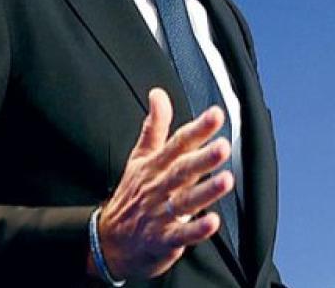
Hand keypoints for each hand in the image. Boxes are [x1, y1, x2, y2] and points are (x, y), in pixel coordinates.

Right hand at [90, 88, 233, 280]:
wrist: (108, 241)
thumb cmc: (131, 196)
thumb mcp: (139, 158)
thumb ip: (154, 126)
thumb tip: (159, 94)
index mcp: (155, 165)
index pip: (178, 143)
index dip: (198, 129)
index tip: (216, 115)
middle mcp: (159, 187)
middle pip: (182, 170)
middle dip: (203, 158)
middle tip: (223, 147)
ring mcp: (160, 213)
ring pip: (184, 200)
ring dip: (205, 191)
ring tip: (226, 180)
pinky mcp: (163, 239)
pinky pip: (181, 234)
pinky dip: (196, 229)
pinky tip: (212, 222)